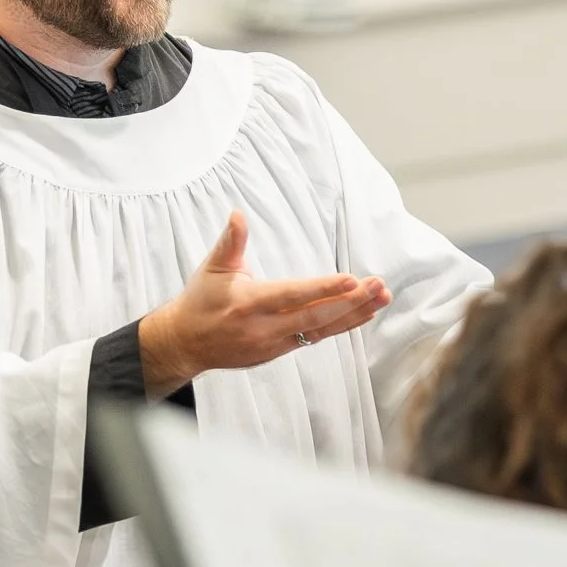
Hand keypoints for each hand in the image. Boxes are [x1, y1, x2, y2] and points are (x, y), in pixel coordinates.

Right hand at [137, 212, 389, 398]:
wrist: (185, 343)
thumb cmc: (201, 300)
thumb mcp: (212, 267)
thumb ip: (231, 241)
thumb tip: (238, 214)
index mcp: (248, 302)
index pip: (293, 295)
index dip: (324, 289)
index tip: (352, 280)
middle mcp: (263, 328)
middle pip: (315, 316)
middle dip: (351, 302)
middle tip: (378, 287)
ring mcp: (272, 344)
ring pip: (320, 330)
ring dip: (354, 314)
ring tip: (381, 298)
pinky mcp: (278, 352)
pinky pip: (314, 338)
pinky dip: (340, 326)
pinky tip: (363, 314)